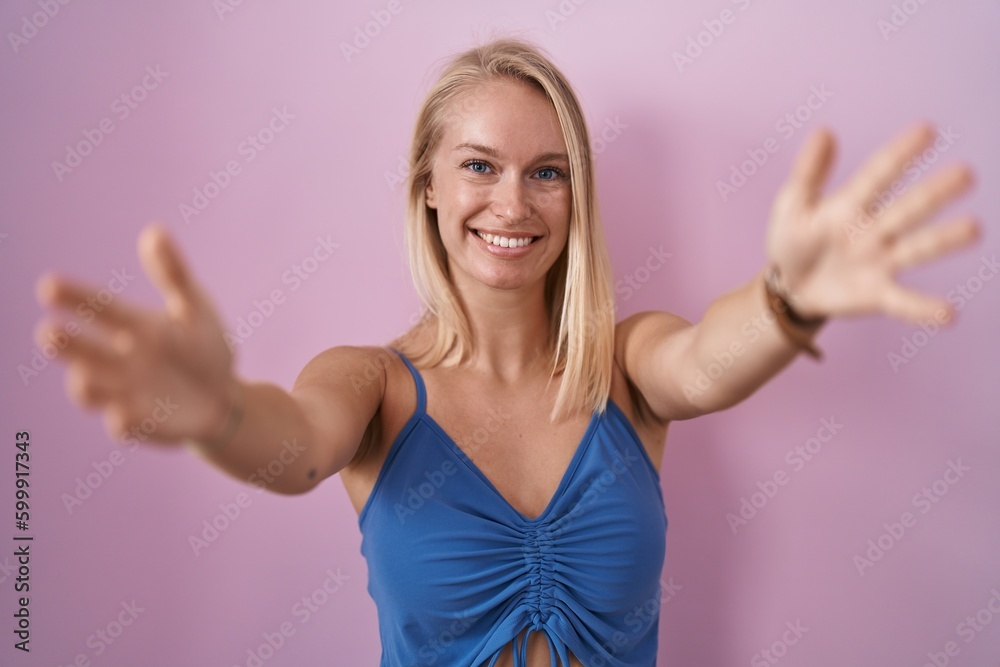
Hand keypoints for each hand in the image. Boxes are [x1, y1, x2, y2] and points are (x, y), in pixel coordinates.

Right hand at [34, 223, 235, 445]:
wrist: (223, 397)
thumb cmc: (202, 347)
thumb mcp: (194, 307)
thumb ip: (174, 275)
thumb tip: (154, 230)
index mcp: (133, 326)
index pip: (99, 308)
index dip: (75, 299)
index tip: (48, 286)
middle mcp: (120, 361)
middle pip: (85, 351)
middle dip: (66, 345)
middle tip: (48, 333)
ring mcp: (128, 394)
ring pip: (95, 392)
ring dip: (86, 386)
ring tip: (82, 377)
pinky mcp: (144, 424)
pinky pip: (127, 426)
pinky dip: (122, 422)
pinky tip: (122, 415)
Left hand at [763, 121, 979, 324]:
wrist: (788, 288)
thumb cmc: (795, 240)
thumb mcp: (793, 206)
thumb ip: (808, 173)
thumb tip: (823, 130)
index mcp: (852, 204)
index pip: (879, 175)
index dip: (900, 154)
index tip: (927, 130)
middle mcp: (875, 230)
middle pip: (907, 208)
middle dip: (934, 193)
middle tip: (965, 174)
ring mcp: (880, 262)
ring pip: (915, 248)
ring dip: (942, 240)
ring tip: (973, 229)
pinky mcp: (878, 294)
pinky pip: (903, 301)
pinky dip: (923, 308)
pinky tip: (947, 315)